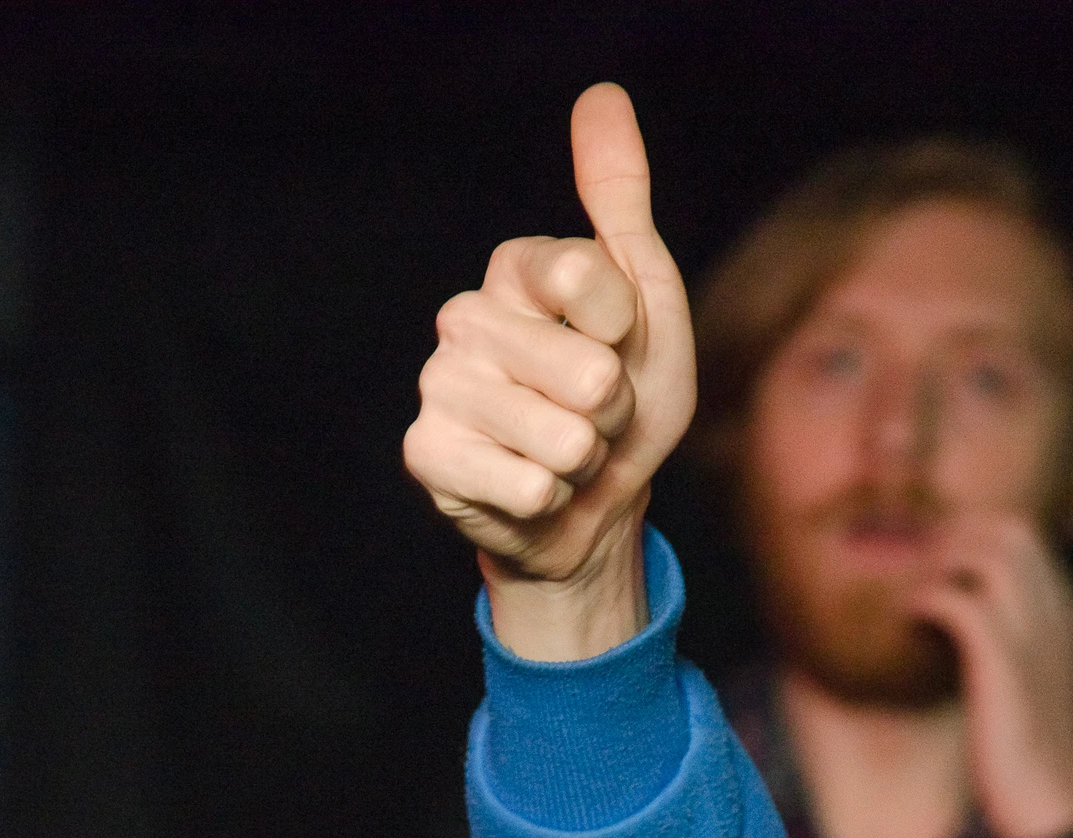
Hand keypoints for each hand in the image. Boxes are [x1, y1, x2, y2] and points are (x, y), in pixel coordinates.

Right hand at [403, 84, 694, 658]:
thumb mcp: (648, 298)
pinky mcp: (425, 453)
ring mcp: (439, 384)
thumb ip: (621, 202)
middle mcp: (467, 316)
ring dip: (584, 459)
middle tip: (593, 414)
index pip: (589, 279)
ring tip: (564, 453)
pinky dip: (548, 498)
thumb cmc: (625, 399)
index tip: (618, 343)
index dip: (627, 331)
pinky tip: (529, 488)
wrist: (591, 506)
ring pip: (560, 433)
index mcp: (517, 269)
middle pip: (588, 370)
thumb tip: (602, 95)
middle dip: (613, 409)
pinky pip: (524, 482)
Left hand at [907, 514, 1072, 837]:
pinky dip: (922, 601)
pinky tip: (904, 621)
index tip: (931, 554)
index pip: (1026, 540)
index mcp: (1065, 620)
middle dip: (953, 535)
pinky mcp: (1004, 667)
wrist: (1053, 814)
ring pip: (985, 556)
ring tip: (908, 590)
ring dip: (936, 563)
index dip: (972, 534)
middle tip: (912, 563)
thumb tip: (958, 625)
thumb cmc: (1028, 755)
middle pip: (1008, 532)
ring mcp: (1034, 639)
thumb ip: (1006, 646)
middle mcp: (1056, 618)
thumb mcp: (1025, 687)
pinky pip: (956, 603)